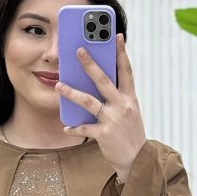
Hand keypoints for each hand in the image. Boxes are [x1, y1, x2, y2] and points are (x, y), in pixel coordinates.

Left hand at [55, 34, 145, 178]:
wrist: (137, 161)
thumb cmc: (130, 134)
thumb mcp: (130, 112)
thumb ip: (118, 97)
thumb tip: (99, 82)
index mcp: (130, 98)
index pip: (126, 71)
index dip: (121, 52)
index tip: (116, 35)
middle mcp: (123, 106)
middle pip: (104, 80)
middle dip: (90, 64)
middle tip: (78, 51)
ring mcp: (113, 120)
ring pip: (89, 102)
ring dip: (72, 93)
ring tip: (58, 85)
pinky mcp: (105, 134)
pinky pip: (85, 128)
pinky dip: (74, 128)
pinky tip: (66, 127)